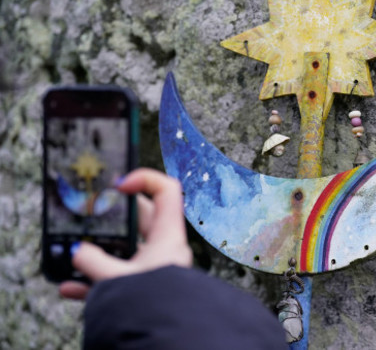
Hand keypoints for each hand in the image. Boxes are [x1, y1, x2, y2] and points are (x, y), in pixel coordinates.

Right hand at [59, 169, 192, 299]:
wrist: (164, 339)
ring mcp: (155, 269)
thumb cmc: (153, 307)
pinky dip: (96, 281)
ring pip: (126, 251)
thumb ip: (94, 262)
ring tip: (75, 253)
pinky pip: (119, 279)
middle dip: (113, 219)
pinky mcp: (145, 289)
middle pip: (140, 220)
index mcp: (168, 236)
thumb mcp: (117, 280)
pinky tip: (70, 288)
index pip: (168, 191)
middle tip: (92, 215)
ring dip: (99, 253)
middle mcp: (165, 249)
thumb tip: (78, 252)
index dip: (145, 179)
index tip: (119, 184)